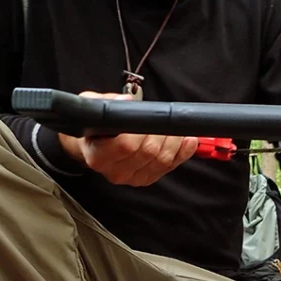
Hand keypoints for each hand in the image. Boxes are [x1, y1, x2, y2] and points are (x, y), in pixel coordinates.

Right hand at [58, 92, 198, 186]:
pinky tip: (188, 141)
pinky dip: (182, 153)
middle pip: (148, 153)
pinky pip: (169, 167)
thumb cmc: (95, 125)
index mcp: (98, 154)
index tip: (148, 117)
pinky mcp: (147, 179)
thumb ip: (108, 103)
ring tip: (178, 126)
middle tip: (167, 118)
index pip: (126, 146)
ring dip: (175, 142)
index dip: (142, 130)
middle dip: (162, 133)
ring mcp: (132, 178)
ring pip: (162, 161)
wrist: (92, 145)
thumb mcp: (93, 106)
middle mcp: (114, 171)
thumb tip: (126, 101)